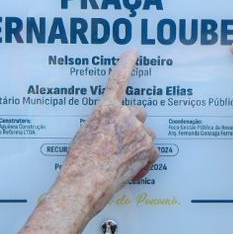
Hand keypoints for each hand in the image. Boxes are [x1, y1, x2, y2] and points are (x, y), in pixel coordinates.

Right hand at [59, 50, 158, 208]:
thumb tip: (109, 133)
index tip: (134, 51)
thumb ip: (100, 125)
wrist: (85, 182)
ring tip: (123, 160)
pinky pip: (153, 152)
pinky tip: (132, 169)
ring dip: (140, 143)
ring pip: (147, 133)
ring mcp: (138, 131)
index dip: (126, 64)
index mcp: (105, 109)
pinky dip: (145, 161)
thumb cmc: (79, 163)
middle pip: (139, 113)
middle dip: (134, 126)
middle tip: (121, 143)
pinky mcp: (147, 147)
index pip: (118, 81)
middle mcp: (124, 115)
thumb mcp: (83, 135)